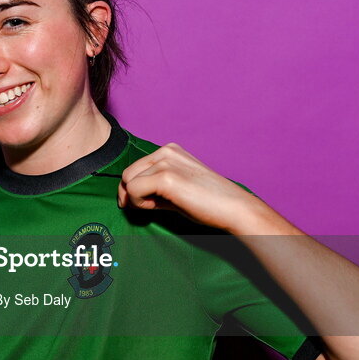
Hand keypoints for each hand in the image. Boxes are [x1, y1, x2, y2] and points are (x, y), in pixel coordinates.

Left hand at [117, 143, 264, 231]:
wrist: (233, 209)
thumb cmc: (207, 203)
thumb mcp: (176, 190)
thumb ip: (152, 188)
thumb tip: (125, 197)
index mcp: (169, 151)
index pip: (134, 169)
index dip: (135, 190)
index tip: (148, 203)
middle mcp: (166, 151)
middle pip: (126, 174)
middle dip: (132, 195)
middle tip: (153, 207)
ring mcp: (166, 162)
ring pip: (127, 182)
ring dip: (138, 200)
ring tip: (161, 206)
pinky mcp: (165, 176)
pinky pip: (133, 191)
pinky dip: (141, 204)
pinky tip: (160, 207)